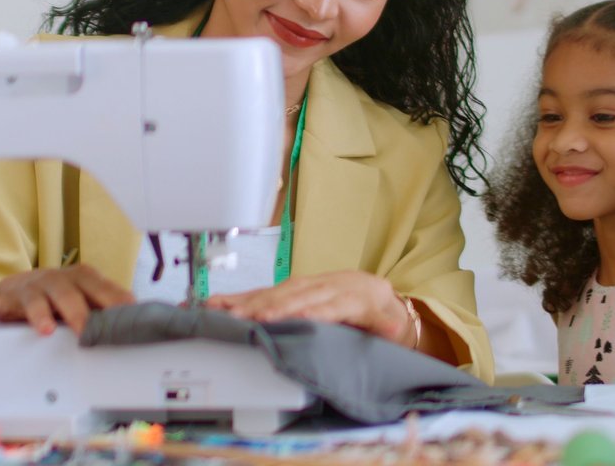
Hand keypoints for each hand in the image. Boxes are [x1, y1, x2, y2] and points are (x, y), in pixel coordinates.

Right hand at [0, 264, 133, 335]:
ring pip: (35, 296)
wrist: (22, 286)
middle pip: (68, 289)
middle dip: (78, 311)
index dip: (112, 298)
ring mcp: (31, 287)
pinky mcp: (6, 298)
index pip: (99, 285)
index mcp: (80, 279)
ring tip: (43, 329)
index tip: (127, 314)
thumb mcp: (87, 300)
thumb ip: (108, 310)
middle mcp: (56, 279)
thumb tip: (140, 322)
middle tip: (86, 331)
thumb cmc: (60, 297)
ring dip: (39, 313)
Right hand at [204, 271, 415, 345]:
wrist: (372, 289)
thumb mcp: (386, 318)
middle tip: (246, 317)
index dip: (304, 311)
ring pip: (276, 292)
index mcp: (346, 296)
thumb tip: (394, 329)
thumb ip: (385, 325)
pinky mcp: (290, 287)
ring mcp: (304, 285)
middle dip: (268, 307)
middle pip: (293, 298)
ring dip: (250, 302)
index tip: (287, 318)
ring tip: (228, 312)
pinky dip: (242, 296)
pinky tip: (220, 301)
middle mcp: (322, 287)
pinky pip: (265, 291)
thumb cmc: (374, 308)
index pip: (323, 305)